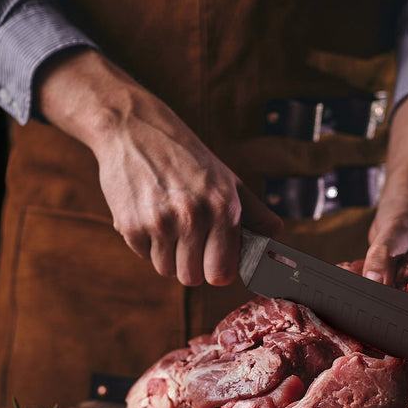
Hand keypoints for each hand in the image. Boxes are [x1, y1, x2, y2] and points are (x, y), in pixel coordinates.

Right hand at [36, 49, 281, 285]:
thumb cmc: (186, 157)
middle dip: (190, 265)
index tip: (213, 258)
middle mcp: (193, 217)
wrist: (133, 128)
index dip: (217, 269)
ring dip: (167, 254)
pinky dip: (146, 242)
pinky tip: (148, 214)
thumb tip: (277, 235)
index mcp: (223, 208)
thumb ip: (255, 212)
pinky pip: (143, 256)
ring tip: (168, 222)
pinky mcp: (130, 225)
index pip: (221, 274)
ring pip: (166, 270)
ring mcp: (159, 223)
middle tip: (187, 239)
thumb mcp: (227, 179)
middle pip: (191, 278)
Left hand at [363, 184, 407, 306]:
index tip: (404, 321)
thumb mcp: (394, 229)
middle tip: (386, 315)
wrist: (404, 203)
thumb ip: (383, 255)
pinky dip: (399, 306)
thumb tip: (373, 284)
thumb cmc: (407, 209)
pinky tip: (383, 296)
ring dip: (406, 313)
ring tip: (383, 301)